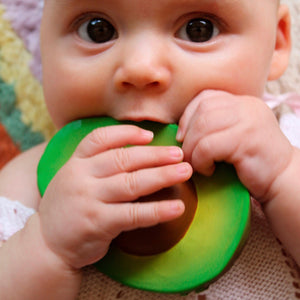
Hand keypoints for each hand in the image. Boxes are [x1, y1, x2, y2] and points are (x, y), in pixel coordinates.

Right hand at [38, 125, 192, 268]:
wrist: (46, 243)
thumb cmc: (68, 206)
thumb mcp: (73, 177)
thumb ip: (96, 163)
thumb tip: (136, 149)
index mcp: (76, 162)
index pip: (100, 139)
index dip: (127, 134)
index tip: (150, 135)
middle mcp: (81, 176)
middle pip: (123, 159)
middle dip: (155, 155)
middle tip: (179, 154)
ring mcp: (88, 199)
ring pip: (132, 183)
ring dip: (162, 176)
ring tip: (185, 172)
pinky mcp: (97, 223)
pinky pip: (133, 214)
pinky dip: (157, 210)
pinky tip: (177, 208)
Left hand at [177, 90, 292, 200]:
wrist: (283, 180)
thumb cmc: (251, 162)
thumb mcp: (234, 136)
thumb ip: (215, 126)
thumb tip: (180, 132)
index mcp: (243, 103)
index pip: (206, 97)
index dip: (187, 116)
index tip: (182, 136)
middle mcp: (247, 107)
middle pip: (202, 110)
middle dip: (186, 134)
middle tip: (185, 154)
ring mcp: (249, 121)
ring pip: (203, 127)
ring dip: (191, 149)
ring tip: (194, 164)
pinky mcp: (247, 141)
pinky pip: (209, 146)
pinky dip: (201, 160)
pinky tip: (208, 170)